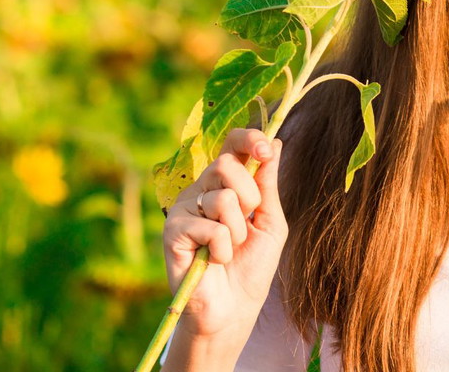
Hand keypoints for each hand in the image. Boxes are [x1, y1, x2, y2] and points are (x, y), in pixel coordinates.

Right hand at [161, 129, 287, 338]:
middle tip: (248, 223)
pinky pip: (211, 227)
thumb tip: (275, 141)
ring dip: (238, 229)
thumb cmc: (252, 266)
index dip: (248, 139)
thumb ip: (268, 184)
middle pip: (225, 164)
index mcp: (225, 184)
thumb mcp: (269, 221)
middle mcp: (200, 191)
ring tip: (229, 249)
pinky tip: (213, 261)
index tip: (267, 149)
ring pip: (223, 197)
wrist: (234, 308)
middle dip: (250, 195)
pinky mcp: (172, 231)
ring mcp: (183, 209)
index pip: (231, 145)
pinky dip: (223, 248)